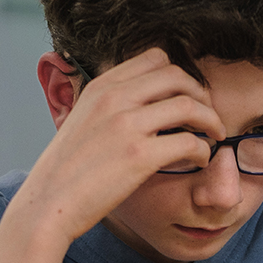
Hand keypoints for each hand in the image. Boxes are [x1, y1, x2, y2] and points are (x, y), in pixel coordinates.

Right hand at [0, 49, 224, 262]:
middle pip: (178, 76)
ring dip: (210, 120)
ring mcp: (127, 125)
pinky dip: (202, 150)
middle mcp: (115, 98)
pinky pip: (189, 142)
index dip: (181, 77)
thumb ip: (107, 109)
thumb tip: (137, 107)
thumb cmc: (66, 173)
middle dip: (202, 95)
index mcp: (101, 87)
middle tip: (208, 118)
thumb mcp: (81, 123)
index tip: (189, 98)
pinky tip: (199, 160)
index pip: (155, 59)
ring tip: (213, 137)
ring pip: (189, 105)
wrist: (48, 204)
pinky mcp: (139, 156)